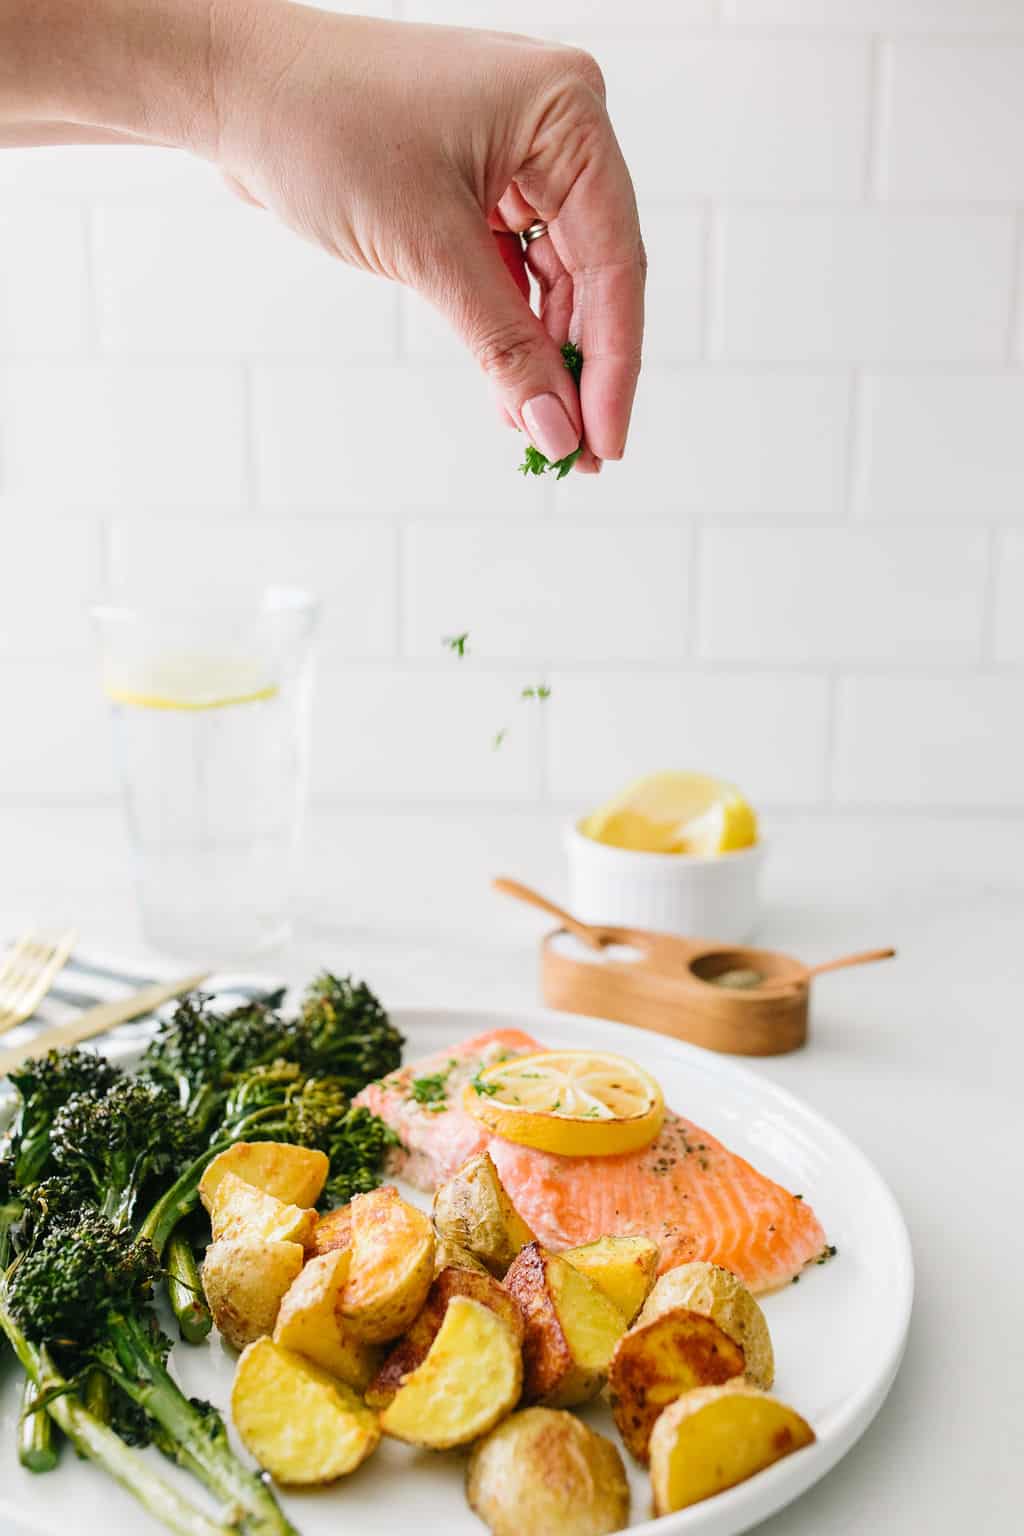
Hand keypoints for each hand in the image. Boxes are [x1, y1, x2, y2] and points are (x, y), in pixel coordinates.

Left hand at [211, 2, 644, 470]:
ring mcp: (517, 158)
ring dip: (544, 358)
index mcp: (566, 112)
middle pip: (592, 275)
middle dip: (580, 370)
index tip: (605, 442)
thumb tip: (556, 428)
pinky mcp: (477, 186)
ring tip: (539, 434)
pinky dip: (509, 331)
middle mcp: (554, 129)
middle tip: (577, 456)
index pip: (616, 261)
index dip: (615, 364)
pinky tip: (511, 391)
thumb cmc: (323, 126)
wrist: (236, 88)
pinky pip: (512, 273)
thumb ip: (505, 345)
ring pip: (553, 282)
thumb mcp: (427, 247)